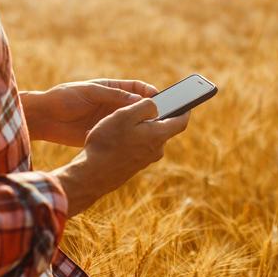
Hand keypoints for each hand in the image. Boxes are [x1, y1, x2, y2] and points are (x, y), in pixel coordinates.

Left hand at [22, 79, 158, 146]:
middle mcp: (113, 105)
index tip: (158, 97)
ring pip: (131, 124)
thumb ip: (113, 95)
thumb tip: (139, 99)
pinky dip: (125, 139)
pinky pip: (119, 137)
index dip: (149, 92)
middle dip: (149, 111)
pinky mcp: (104, 135)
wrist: (45, 118)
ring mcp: (110, 121)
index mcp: (112, 89)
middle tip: (159, 117)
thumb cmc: (65, 97)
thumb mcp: (90, 92)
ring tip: (148, 131)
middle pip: (138, 107)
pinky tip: (130, 142)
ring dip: (139, 127)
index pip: (137, 89)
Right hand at [52, 98, 189, 216]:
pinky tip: (111, 139)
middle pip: (161, 128)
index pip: (181, 121)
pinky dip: (128, 140)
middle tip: (135, 109)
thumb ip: (145, 106)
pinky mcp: (135, 166)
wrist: (91, 174)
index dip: (185, 109)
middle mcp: (156, 150)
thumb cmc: (107, 142)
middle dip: (152, 117)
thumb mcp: (125, 115)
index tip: (186, 102)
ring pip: (147, 138)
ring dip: (136, 129)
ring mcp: (146, 160)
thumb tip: (156, 106)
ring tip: (115, 125)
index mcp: (158, 136)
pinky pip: (136, 147)